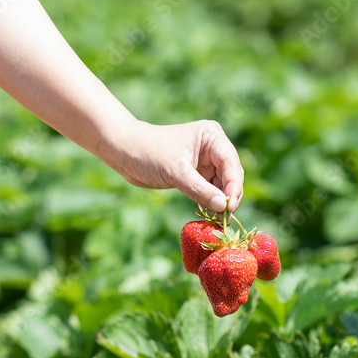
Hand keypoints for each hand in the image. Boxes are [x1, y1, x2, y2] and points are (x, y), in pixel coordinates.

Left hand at [109, 120, 243, 212]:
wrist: (125, 152)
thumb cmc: (149, 153)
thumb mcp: (175, 171)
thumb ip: (200, 189)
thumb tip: (222, 207)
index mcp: (211, 137)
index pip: (231, 163)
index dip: (233, 186)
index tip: (228, 207)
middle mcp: (213, 147)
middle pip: (231, 175)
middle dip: (229, 195)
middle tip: (225, 218)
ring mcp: (206, 162)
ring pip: (222, 185)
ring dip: (221, 202)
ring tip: (218, 220)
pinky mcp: (196, 174)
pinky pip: (210, 190)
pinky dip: (211, 202)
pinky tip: (210, 215)